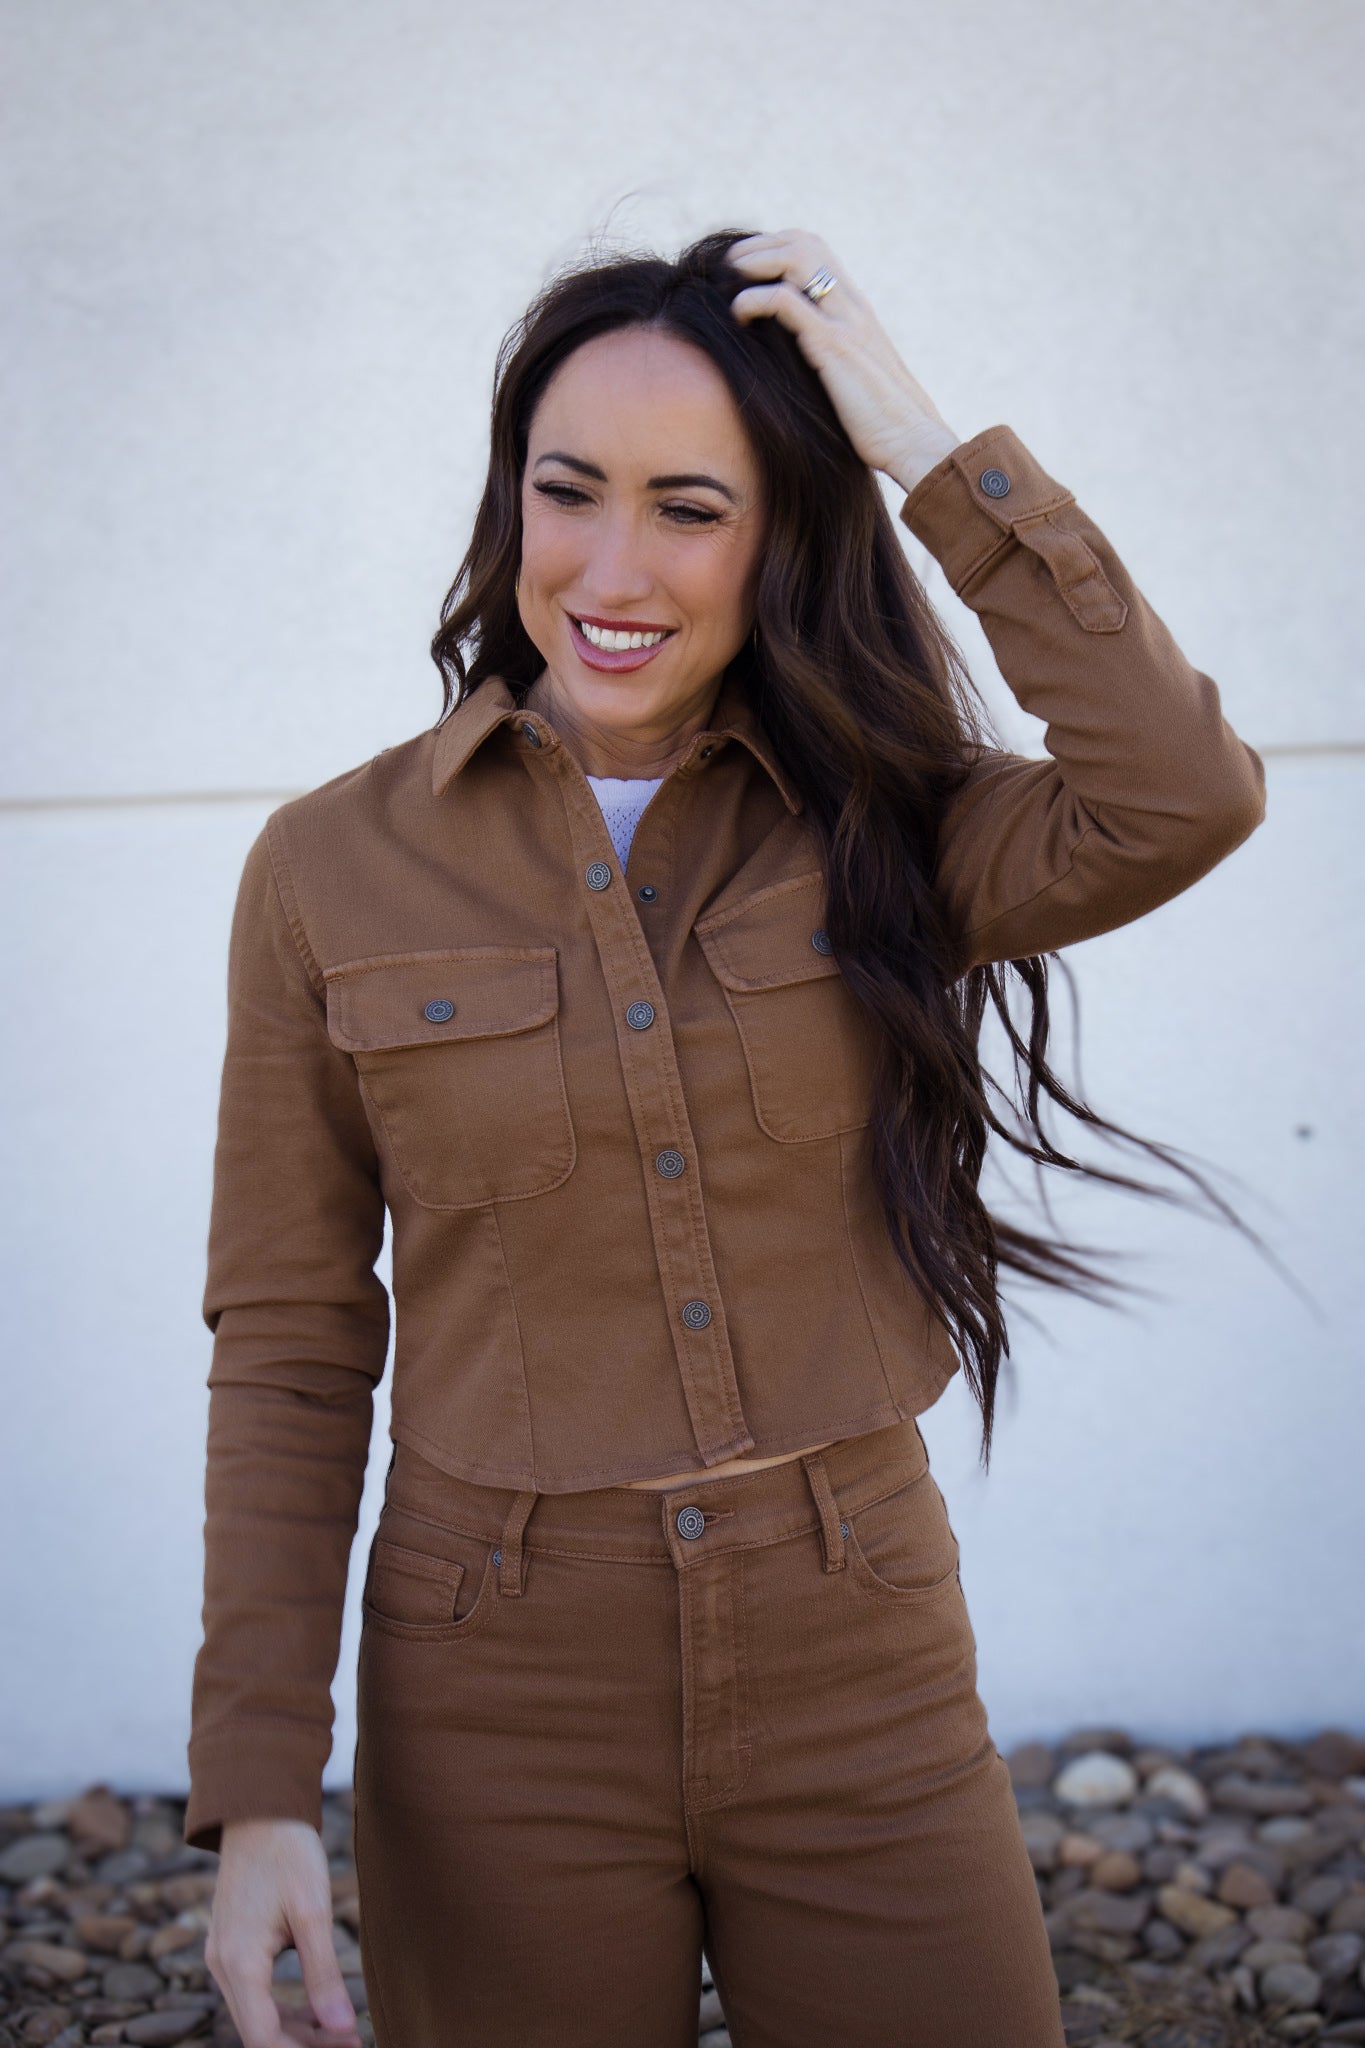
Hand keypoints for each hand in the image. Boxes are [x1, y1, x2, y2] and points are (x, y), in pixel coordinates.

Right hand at [206, 1819, 363, 2047]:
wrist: (259, 1807)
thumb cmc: (287, 1853)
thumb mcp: (312, 1912)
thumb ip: (323, 1974)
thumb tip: (342, 2029)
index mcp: (238, 1962)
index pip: (262, 2038)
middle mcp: (221, 1965)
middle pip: (257, 2031)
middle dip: (302, 2045)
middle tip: (351, 2044)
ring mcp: (222, 1954)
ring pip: (255, 2013)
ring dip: (295, 2031)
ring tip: (341, 2035)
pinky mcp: (230, 1944)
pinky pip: (253, 1992)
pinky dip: (282, 2007)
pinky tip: (317, 2010)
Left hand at [726, 228, 961, 494]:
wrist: (913, 442)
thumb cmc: (882, 423)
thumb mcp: (852, 379)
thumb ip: (829, 358)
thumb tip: (796, 366)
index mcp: (856, 309)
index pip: (816, 250)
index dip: (776, 247)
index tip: (746, 268)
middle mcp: (852, 305)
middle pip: (804, 243)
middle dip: (759, 246)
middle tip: (728, 267)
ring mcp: (845, 321)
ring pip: (797, 258)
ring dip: (755, 262)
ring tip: (728, 282)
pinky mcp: (833, 345)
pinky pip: (786, 301)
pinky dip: (753, 300)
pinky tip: (738, 316)